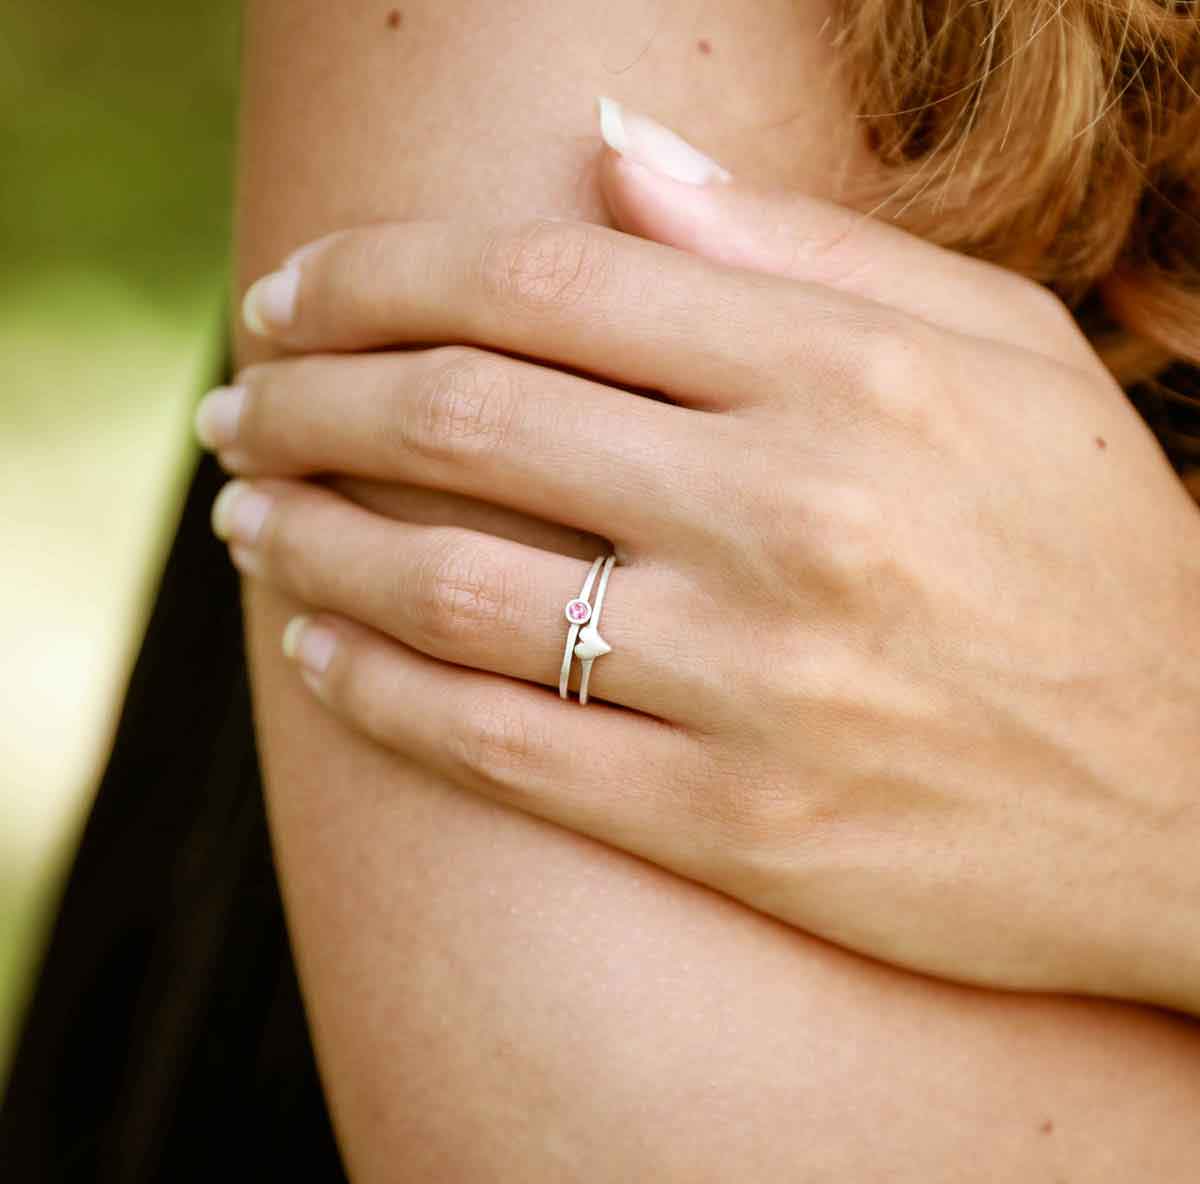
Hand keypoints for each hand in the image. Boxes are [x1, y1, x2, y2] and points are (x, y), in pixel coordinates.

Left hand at [202, 103, 1199, 1012]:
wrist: (1193, 799)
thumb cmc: (1095, 559)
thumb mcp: (999, 358)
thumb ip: (800, 241)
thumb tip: (614, 144)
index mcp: (848, 377)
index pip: (541, 282)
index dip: (378, 277)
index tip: (290, 296)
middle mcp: (787, 517)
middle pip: (462, 420)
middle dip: (306, 400)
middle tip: (236, 406)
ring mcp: (753, 684)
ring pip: (454, 590)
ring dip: (311, 543)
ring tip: (243, 519)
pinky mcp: (733, 825)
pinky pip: (502, 750)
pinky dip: (378, 692)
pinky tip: (313, 649)